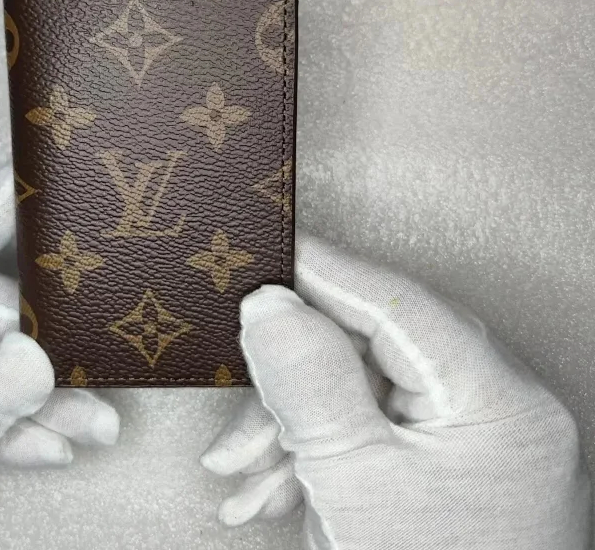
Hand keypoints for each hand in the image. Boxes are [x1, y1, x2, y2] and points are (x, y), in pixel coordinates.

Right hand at [202, 232, 590, 548]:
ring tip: (243, 471)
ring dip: (292, 426)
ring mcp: (474, 438)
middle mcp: (498, 408)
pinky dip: (317, 452)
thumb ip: (309, 381)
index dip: (323, 271)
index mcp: (497, 400)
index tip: (269, 253)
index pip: (396, 303)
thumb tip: (271, 304)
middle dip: (291, 381)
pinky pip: (374, 429)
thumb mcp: (353, 483)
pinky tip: (273, 486)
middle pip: (372, 351)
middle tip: (242, 407)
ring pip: (362, 393)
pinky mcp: (448, 463)